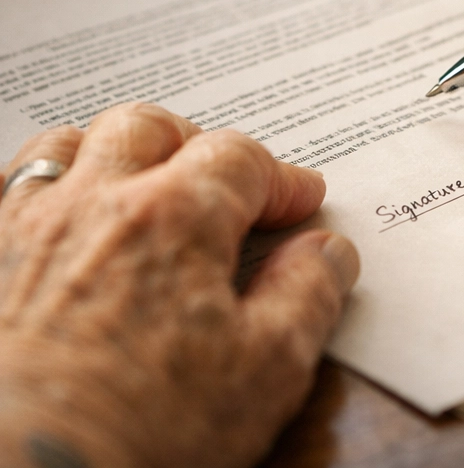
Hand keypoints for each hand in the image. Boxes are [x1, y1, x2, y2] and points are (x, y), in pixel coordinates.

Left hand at [0, 104, 358, 467]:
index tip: (300, 201)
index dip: (279, 177)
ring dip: (110, 153)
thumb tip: (329, 251)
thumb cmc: (137, 437)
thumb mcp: (265, 373)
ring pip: (67, 145)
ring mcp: (23, 231)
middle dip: (194, 141)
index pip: (241, 159)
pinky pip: (3, 192)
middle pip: (149, 127)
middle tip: (220, 179)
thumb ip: (308, 295)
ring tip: (134, 185)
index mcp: (175, 216)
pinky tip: (56, 224)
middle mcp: (94, 203)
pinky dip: (39, 191)